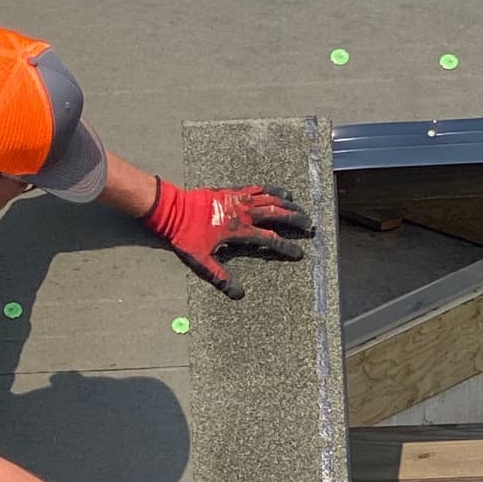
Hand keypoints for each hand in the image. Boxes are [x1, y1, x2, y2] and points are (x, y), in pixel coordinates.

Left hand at [143, 177, 313, 292]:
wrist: (172, 209)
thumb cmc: (185, 235)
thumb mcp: (201, 260)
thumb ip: (220, 276)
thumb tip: (237, 294)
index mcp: (239, 231)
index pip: (270, 239)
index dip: (286, 247)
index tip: (299, 253)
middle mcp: (243, 212)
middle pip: (277, 214)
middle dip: (295, 220)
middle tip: (310, 226)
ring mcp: (239, 199)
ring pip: (270, 198)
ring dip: (288, 203)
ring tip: (301, 208)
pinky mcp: (232, 190)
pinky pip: (257, 187)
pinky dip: (272, 189)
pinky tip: (281, 192)